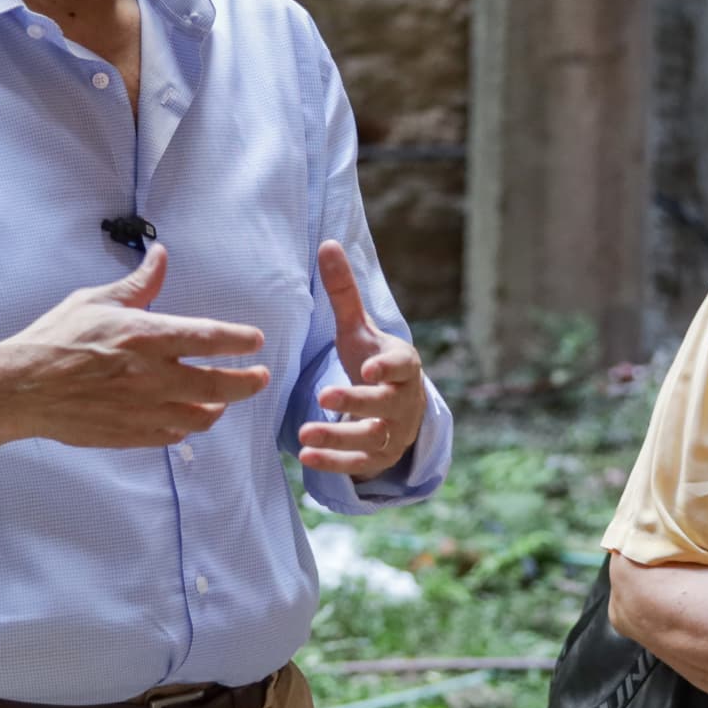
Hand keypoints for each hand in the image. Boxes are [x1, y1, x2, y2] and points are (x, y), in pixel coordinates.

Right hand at [0, 245, 272, 449]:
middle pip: (218, 385)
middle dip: (247, 383)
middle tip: (260, 377)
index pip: (208, 338)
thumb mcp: (95, 301)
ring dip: (218, 407)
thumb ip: (138, 284)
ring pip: (200, 416)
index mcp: (146, 336)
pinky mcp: (129, 435)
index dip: (239, 340)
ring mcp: (142, 410)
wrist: (21, 388)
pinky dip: (185, 426)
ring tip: (222, 400)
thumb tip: (162, 255)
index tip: (256, 341)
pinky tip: (185, 418)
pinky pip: (172, 435)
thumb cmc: (54, 339)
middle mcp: (152, 376)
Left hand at [298, 239, 427, 479]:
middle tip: (325, 397)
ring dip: (339, 438)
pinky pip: (359, 464)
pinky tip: (306, 458)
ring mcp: (393, 432)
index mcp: (403, 365)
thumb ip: (343, 292)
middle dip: (356, 402)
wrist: (399, 411)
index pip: (403, 365)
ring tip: (304, 436)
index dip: (388, 366)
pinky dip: (334, 464)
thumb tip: (327, 243)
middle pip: (384, 403)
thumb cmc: (373, 362)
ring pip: (371, 438)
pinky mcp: (378, 458)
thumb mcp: (359, 329)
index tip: (368, 367)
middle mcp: (403, 400)